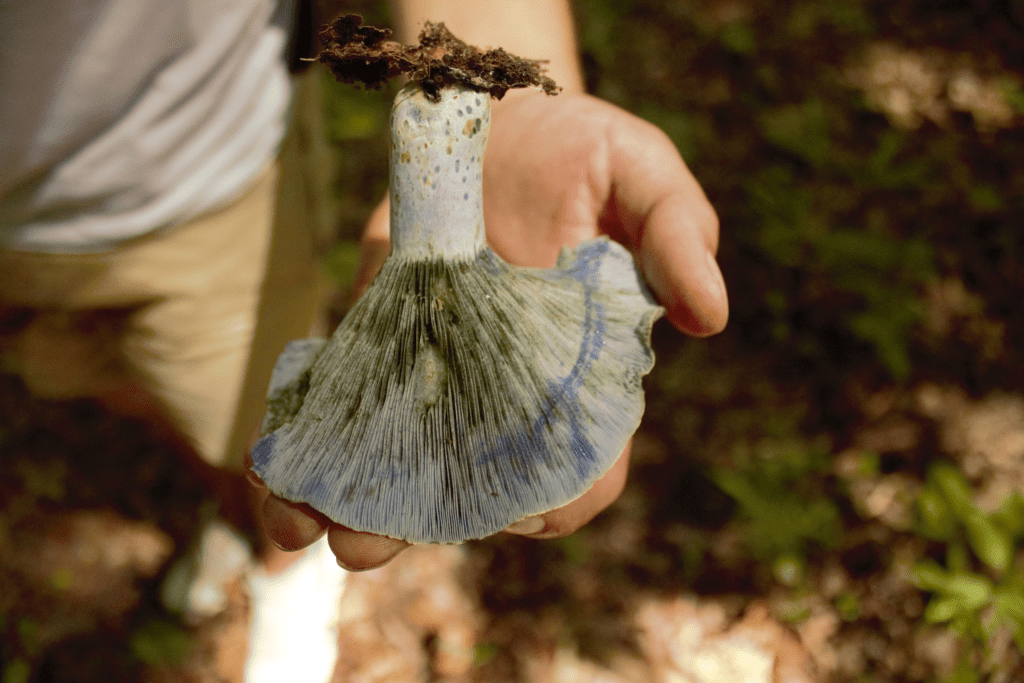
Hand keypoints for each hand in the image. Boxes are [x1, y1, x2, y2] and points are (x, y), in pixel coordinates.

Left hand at [254, 90, 726, 568]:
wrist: (495, 111)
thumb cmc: (585, 151)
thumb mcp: (643, 175)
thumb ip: (677, 238)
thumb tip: (709, 317)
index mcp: (578, 371)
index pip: (578, 466)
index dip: (556, 502)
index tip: (516, 517)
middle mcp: (503, 386)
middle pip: (467, 482)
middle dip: (416, 520)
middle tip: (362, 547)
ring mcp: (437, 365)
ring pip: (395, 455)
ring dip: (345, 499)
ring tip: (296, 528)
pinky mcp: (379, 331)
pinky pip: (343, 395)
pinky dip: (306, 434)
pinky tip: (270, 464)